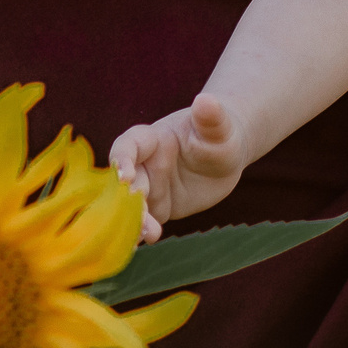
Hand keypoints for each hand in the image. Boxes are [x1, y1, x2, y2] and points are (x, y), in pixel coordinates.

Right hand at [110, 95, 245, 241]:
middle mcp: (144, 164)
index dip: (122, 160)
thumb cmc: (221, 135)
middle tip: (141, 217)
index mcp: (152, 139)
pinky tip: (141, 247)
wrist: (225, 155)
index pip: (128, 146)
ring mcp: (149, 187)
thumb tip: (206, 100)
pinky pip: (143, 222)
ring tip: (149, 234)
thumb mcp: (220, 128)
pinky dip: (138, 235)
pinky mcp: (157, 208)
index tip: (124, 178)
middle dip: (127, 200)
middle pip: (126, 183)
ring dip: (132, 221)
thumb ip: (211, 117)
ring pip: (130, 206)